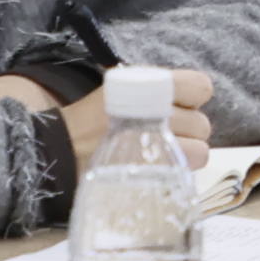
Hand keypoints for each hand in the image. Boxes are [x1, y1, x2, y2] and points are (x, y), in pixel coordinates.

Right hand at [0, 66, 216, 161]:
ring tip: (162, 153)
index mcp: (149, 86)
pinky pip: (184, 173)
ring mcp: (158, 147)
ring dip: (185, 153)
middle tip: (163, 133)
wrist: (58, 151)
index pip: (200, 86)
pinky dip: (174, 172)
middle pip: (202, 123)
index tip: (178, 103)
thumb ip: (151, 89)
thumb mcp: (116, 88)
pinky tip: (156, 168)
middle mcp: (159, 115)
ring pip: (200, 151)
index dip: (193, 95)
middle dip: (187, 129)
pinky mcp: (155, 173)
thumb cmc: (88, 117)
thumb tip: (182, 92)